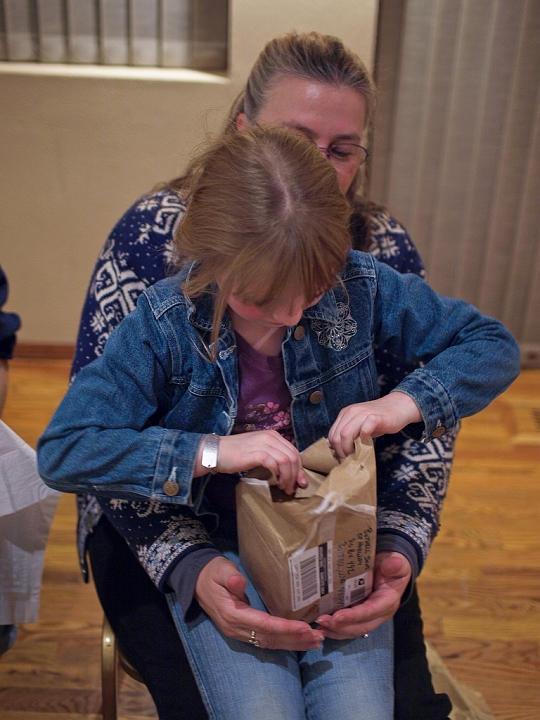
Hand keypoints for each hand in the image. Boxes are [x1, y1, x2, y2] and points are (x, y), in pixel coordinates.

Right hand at [195, 556, 323, 650]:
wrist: (197, 580)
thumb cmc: (212, 572)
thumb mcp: (220, 570)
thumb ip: (230, 577)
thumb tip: (238, 582)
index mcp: (232, 614)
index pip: (264, 625)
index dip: (285, 628)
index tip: (305, 628)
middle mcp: (237, 629)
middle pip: (270, 639)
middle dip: (295, 639)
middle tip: (318, 637)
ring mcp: (239, 633)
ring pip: (270, 643)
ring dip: (293, 644)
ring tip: (315, 642)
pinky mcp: (243, 631)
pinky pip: (266, 641)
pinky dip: (284, 643)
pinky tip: (299, 642)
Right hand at [196, 430, 306, 493]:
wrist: (216, 452)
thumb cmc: (236, 454)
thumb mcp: (257, 450)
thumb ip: (272, 455)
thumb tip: (287, 471)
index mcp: (273, 435)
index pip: (294, 451)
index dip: (299, 468)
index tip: (300, 482)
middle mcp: (270, 437)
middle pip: (293, 456)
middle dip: (296, 474)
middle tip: (293, 488)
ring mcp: (263, 444)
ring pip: (287, 460)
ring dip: (289, 477)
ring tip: (285, 488)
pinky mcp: (257, 453)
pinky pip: (275, 464)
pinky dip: (279, 475)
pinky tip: (276, 483)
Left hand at [315, 552, 411, 639]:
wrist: (391, 567)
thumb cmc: (393, 565)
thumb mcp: (397, 563)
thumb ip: (395, 565)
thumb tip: (395, 563)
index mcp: (388, 602)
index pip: (370, 611)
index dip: (354, 616)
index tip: (337, 616)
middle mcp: (379, 614)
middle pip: (360, 627)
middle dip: (340, 627)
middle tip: (321, 621)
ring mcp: (369, 617)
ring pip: (353, 630)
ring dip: (336, 631)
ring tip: (319, 628)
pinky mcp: (360, 615)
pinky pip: (348, 626)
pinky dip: (335, 629)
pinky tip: (322, 627)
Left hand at [328, 391, 421, 458]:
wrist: (398, 407)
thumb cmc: (378, 420)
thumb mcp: (359, 425)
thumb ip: (349, 434)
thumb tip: (339, 451)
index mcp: (345, 413)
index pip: (332, 434)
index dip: (335, 449)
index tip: (343, 457)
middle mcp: (351, 411)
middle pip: (337, 436)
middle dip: (341, 451)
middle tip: (349, 459)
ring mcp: (363, 413)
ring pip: (346, 433)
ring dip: (349, 449)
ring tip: (356, 455)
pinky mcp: (376, 417)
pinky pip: (365, 428)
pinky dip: (364, 438)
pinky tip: (367, 441)